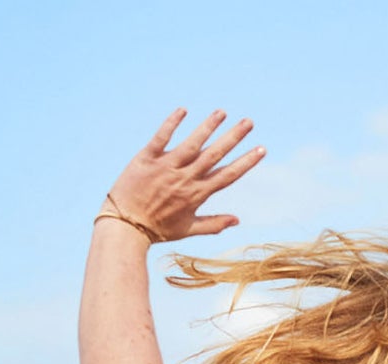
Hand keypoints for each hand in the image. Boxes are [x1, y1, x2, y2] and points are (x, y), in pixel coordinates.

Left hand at [102, 108, 265, 240]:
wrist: (126, 226)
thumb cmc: (157, 230)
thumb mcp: (188, 230)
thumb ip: (214, 224)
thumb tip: (237, 220)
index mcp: (197, 195)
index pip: (227, 175)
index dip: (246, 162)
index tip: (261, 149)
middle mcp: (185, 179)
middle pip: (214, 155)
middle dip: (233, 138)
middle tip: (248, 122)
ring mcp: (166, 167)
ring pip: (192, 144)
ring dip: (208, 127)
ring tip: (222, 112)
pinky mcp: (147, 158)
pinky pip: (161, 137)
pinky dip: (172, 123)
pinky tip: (184, 110)